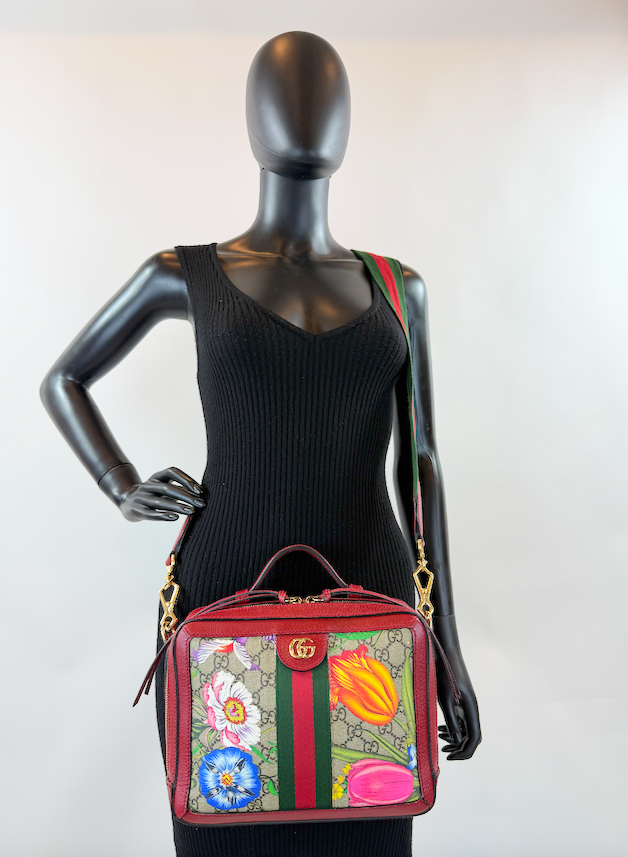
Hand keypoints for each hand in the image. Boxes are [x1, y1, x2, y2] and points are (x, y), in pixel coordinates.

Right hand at [119, 466, 204, 521]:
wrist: (126, 502)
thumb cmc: (153, 495)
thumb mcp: (163, 488)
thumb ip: (178, 490)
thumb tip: (200, 496)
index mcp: (156, 477)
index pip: (171, 472)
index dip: (186, 479)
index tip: (199, 490)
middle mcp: (147, 485)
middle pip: (167, 488)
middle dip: (186, 496)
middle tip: (200, 503)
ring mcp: (140, 498)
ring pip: (160, 501)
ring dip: (177, 506)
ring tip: (191, 510)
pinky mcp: (137, 510)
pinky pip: (150, 513)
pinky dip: (163, 515)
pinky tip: (175, 517)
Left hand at [433, 614, 481, 759]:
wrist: (446, 652)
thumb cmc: (444, 673)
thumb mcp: (445, 698)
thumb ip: (452, 719)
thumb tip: (455, 740)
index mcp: (471, 709)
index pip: (474, 739)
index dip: (464, 752)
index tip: (450, 757)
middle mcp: (471, 709)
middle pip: (472, 736)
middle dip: (460, 747)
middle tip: (444, 752)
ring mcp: (466, 704)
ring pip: (465, 729)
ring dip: (455, 738)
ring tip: (440, 740)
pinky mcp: (460, 700)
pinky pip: (460, 719)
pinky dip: (452, 727)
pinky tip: (440, 728)